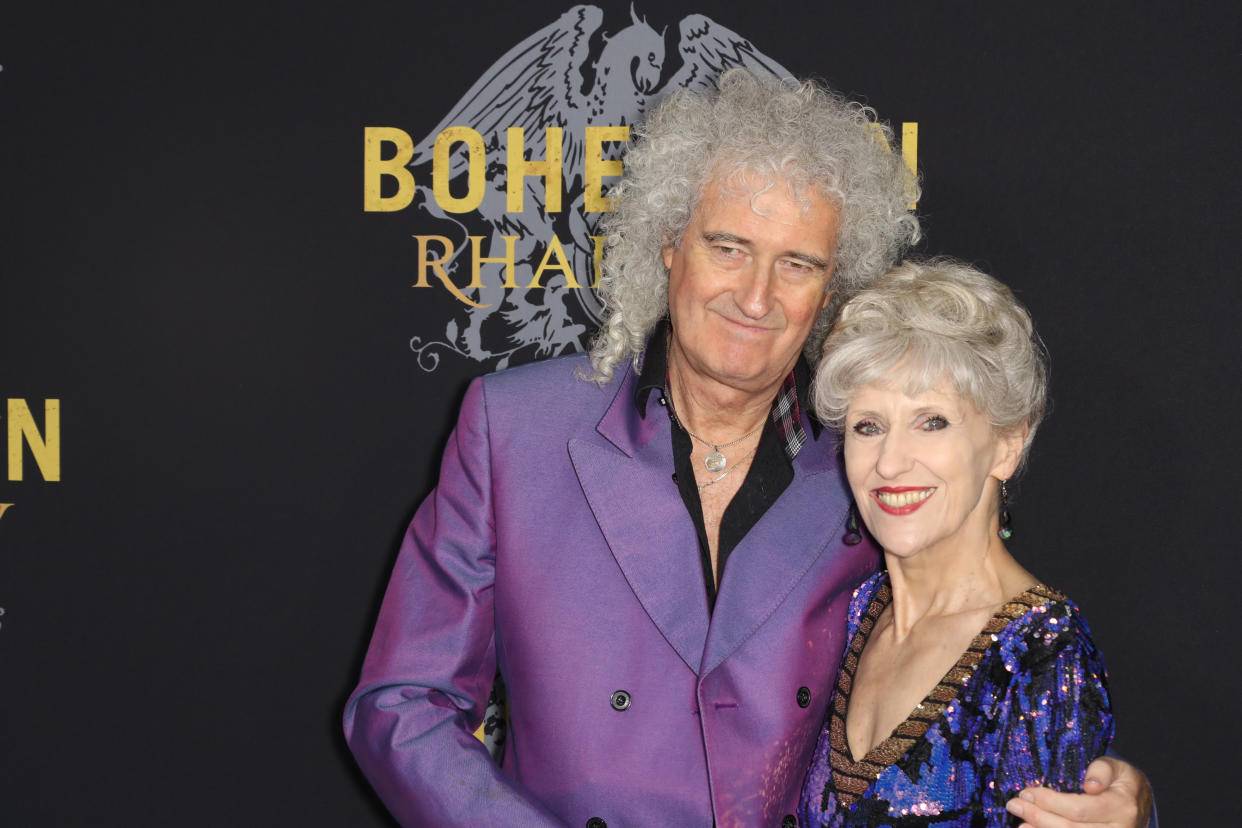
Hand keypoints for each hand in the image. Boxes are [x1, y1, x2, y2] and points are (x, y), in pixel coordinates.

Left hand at [1004, 757, 1152, 827]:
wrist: (1139, 804)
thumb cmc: (1121, 781)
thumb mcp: (1115, 767)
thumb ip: (1101, 770)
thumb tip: (1089, 785)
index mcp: (1121, 807)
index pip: (1078, 809)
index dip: (1048, 801)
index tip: (1027, 791)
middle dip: (1037, 817)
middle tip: (1014, 804)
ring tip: (1020, 822)